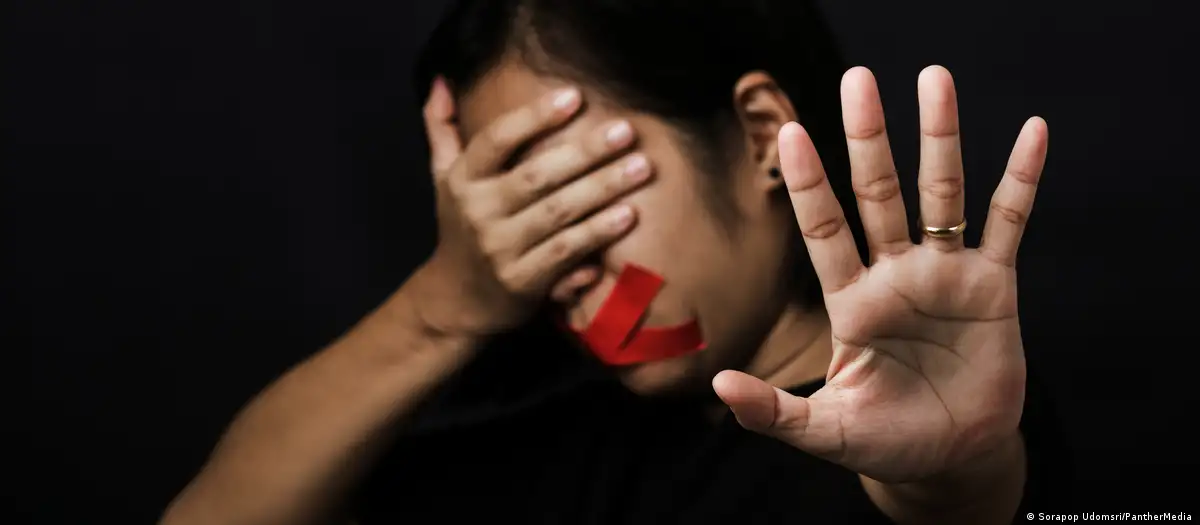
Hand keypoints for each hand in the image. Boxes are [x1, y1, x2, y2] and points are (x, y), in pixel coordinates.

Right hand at [416, 78, 651, 336]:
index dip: (534, 117)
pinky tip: (628, 216)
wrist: (454, 301)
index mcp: (462, 180)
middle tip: (627, 131)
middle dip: (585, 152)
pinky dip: (597, 234)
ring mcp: (499, 249)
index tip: (575, 96)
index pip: (497, 140)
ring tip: (641, 168)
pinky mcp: (522, 282)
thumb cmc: (462, 229)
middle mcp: (478, 212)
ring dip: (602, 189)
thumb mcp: (442, 178)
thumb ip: (442, 129)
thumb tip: (442, 82)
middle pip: (537, 176)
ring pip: (558, 214)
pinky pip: (565, 252)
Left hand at [714, 66, 1047, 482]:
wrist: (951, 459)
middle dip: (869, 139)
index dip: (808, 183)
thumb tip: (719, 386)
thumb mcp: (826, 430)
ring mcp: (944, 275)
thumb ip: (774, 410)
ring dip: (939, 137)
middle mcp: (895, 276)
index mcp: (851, 302)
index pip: (823, 230)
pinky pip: (1008, 222)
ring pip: (940, 193)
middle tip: (858, 79)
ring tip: (935, 78)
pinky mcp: (994, 286)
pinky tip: (1031, 132)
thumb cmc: (885, 442)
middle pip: (879, 194)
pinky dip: (1020, 179)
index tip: (789, 132)